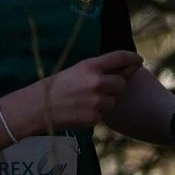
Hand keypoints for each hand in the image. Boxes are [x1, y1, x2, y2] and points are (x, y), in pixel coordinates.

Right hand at [25, 51, 140, 131]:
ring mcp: (97, 101)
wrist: (36, 107)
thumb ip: (96, 70)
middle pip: (121, 83)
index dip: (132, 58)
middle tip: (100, 90)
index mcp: (90, 66)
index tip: (138, 61)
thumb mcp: (74, 71)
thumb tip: (121, 70)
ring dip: (104, 102)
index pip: (120, 58)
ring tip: (84, 102)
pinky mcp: (94, 117)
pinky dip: (94, 114)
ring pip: (113, 101)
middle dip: (114, 87)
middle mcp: (97, 82)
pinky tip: (79, 111)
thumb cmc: (53, 87)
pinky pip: (102, 115)